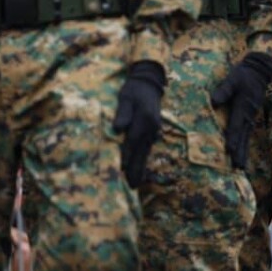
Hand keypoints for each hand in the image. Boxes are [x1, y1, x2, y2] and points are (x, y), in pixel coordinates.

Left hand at [112, 61, 164, 187]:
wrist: (149, 83)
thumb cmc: (134, 90)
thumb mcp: (125, 98)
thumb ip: (122, 113)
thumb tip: (117, 129)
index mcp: (144, 120)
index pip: (132, 142)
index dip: (126, 157)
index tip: (121, 171)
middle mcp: (151, 128)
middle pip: (142, 152)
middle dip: (136, 170)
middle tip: (132, 187)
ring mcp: (154, 130)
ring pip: (146, 152)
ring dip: (141, 168)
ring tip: (136, 184)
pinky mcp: (154, 131)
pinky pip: (148, 148)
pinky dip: (144, 159)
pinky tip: (141, 168)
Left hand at [209, 52, 271, 169]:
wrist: (259, 72)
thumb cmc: (243, 75)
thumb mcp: (232, 79)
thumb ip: (224, 90)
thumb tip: (214, 102)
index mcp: (243, 106)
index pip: (236, 125)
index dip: (233, 138)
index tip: (230, 150)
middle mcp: (248, 114)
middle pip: (242, 136)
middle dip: (239, 152)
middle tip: (237, 167)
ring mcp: (251, 117)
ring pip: (246, 137)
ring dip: (243, 152)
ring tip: (240, 167)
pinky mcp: (250, 117)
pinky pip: (247, 134)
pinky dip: (245, 145)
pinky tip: (242, 154)